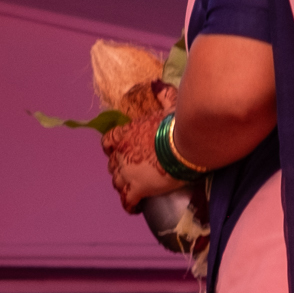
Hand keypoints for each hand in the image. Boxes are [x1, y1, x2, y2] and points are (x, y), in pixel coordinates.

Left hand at [100, 80, 180, 211]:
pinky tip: (135, 208)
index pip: (107, 142)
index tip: (118, 151)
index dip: (112, 148)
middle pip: (112, 165)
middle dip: (119, 168)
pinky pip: (127, 201)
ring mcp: (127, 172)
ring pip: (117, 183)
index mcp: (125, 133)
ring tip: (133, 191)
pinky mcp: (137, 189)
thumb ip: (161, 95)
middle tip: (132, 172)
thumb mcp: (169, 106)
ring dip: (124, 187)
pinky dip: (130, 205)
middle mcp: (121, 153)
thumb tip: (157, 84)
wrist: (186, 145)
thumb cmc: (178, 124)